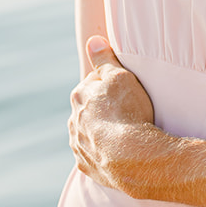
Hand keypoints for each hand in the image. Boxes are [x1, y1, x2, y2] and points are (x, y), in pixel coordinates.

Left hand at [69, 36, 161, 194]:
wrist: (131, 157)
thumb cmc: (128, 112)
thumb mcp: (121, 77)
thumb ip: (105, 59)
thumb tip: (93, 41)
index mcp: (80, 96)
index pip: (93, 82)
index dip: (111, 84)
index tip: (127, 89)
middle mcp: (73, 120)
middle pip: (89, 108)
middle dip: (103, 108)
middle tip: (128, 110)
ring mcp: (78, 145)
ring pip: (88, 132)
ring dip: (101, 130)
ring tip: (125, 132)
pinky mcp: (85, 165)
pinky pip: (93, 154)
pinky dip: (103, 151)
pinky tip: (118, 151)